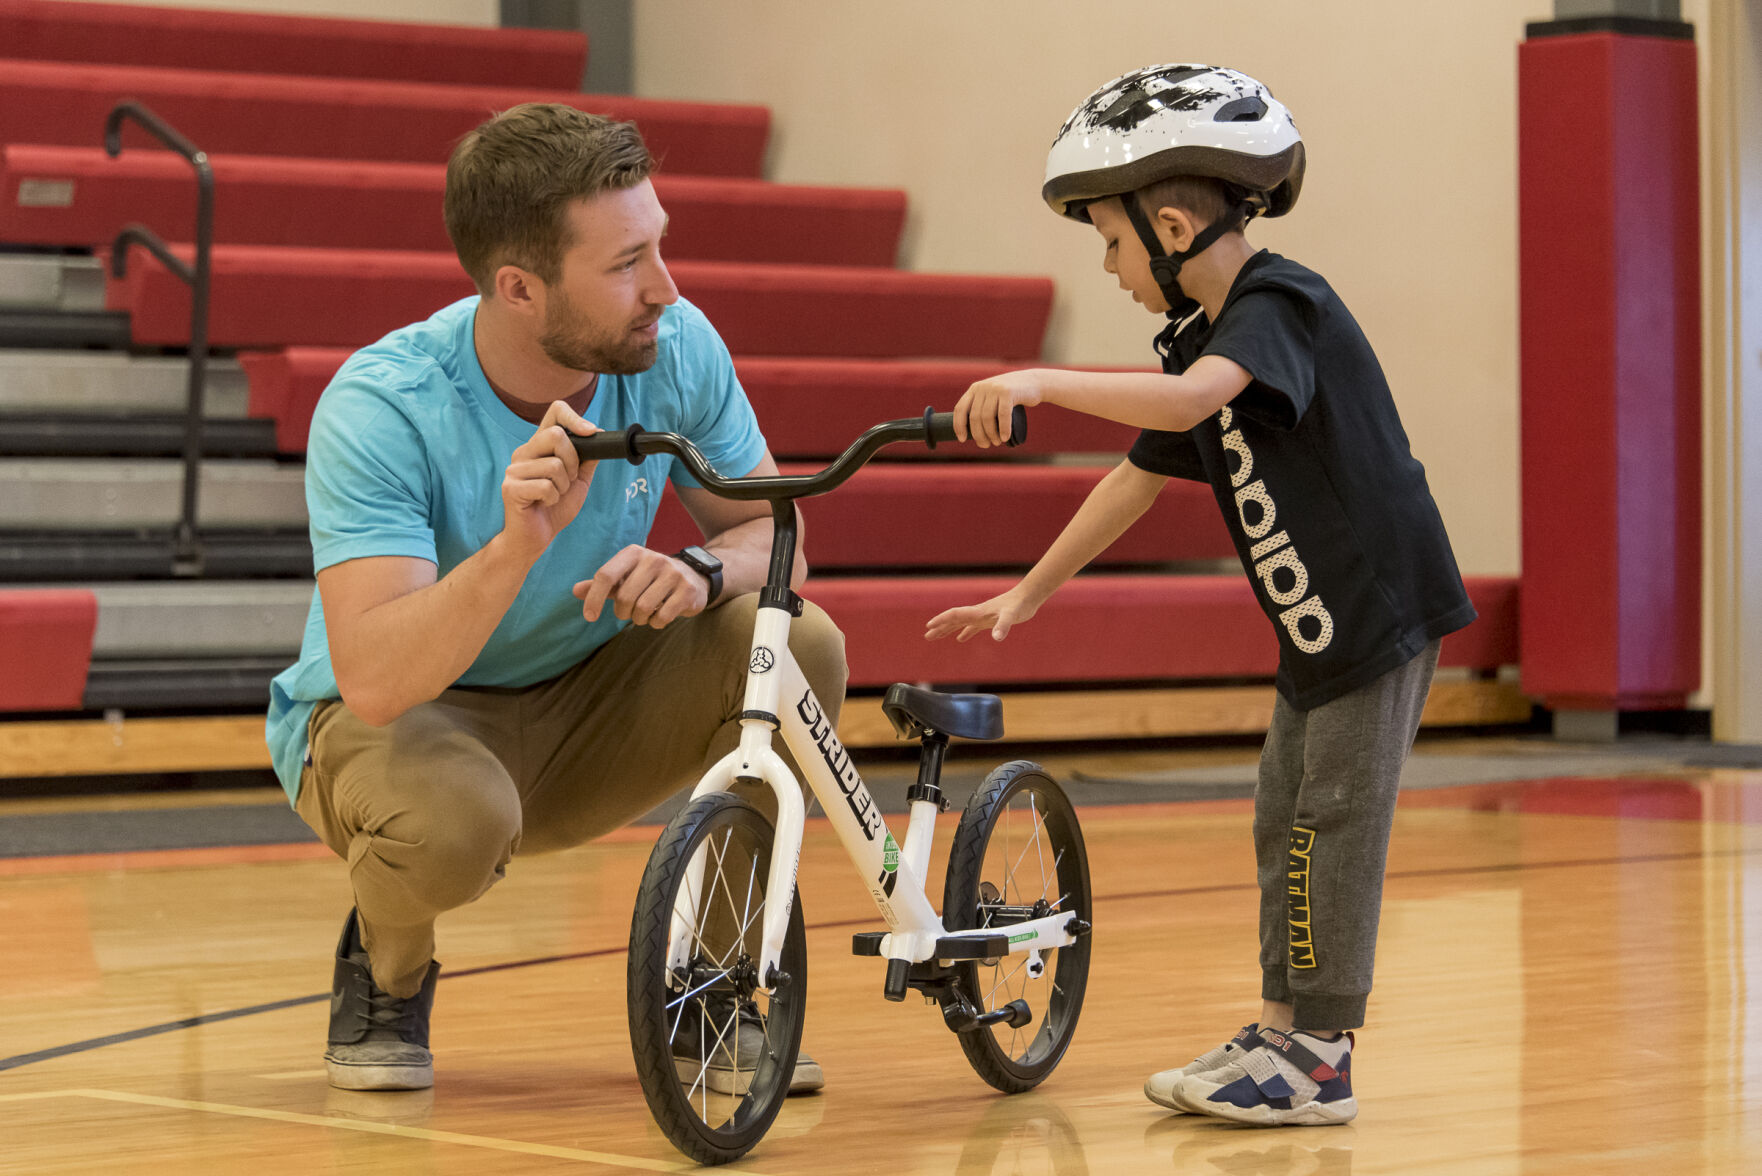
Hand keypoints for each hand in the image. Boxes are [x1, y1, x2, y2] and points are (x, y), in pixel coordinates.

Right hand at [501, 401, 599, 560]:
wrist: (536, 537)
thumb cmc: (555, 507)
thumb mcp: (579, 480)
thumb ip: (587, 458)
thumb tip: (599, 433)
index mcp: (540, 445)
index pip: (555, 412)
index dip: (575, 418)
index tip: (591, 433)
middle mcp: (524, 452)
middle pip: (555, 436)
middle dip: (573, 462)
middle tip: (569, 480)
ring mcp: (514, 469)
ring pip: (554, 465)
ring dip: (563, 486)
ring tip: (554, 495)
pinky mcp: (511, 487)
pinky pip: (545, 486)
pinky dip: (553, 498)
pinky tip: (544, 503)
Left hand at [574, 545, 709, 628]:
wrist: (693, 578)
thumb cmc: (650, 580)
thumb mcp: (626, 578)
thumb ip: (602, 585)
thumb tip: (575, 591)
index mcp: (633, 553)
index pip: (606, 575)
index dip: (593, 598)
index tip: (589, 617)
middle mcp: (654, 559)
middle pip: (624, 597)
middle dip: (623, 612)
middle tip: (629, 612)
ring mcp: (673, 574)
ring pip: (643, 608)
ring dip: (640, 619)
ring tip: (645, 614)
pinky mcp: (688, 590)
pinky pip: (662, 617)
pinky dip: (656, 623)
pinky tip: (660, 616)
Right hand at [925, 586, 1040, 642]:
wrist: (1029, 596)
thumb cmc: (1020, 605)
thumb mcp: (1011, 616)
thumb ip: (1003, 626)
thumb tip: (997, 638)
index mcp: (978, 612)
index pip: (955, 615)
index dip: (942, 620)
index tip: (929, 627)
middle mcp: (977, 613)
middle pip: (953, 620)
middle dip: (940, 627)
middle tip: (927, 636)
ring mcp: (983, 616)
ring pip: (960, 623)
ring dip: (948, 630)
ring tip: (936, 636)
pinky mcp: (990, 620)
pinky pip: (973, 627)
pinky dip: (965, 633)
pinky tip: (961, 639)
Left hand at [954, 369, 1041, 447]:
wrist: (1033, 382)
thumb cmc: (1011, 396)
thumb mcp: (993, 398)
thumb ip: (982, 407)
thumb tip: (970, 432)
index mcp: (975, 389)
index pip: (960, 409)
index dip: (959, 426)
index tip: (962, 439)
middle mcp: (982, 387)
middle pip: (974, 417)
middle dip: (978, 435)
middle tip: (985, 445)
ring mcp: (995, 388)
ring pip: (987, 417)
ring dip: (991, 434)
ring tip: (996, 443)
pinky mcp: (1008, 392)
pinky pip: (1003, 415)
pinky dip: (1003, 429)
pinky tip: (1005, 438)